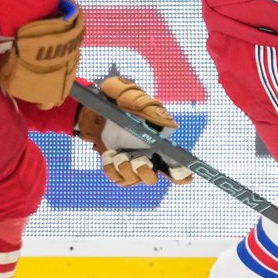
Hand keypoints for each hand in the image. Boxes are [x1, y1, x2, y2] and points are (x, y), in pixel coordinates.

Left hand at [75, 75, 191, 185]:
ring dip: (124, 169)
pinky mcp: (115, 167)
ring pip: (132, 180)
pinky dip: (111, 169)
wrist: (97, 107)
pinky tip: (109, 154)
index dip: (181, 174)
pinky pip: (116, 178)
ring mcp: (131, 164)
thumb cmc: (122, 101)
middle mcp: (148, 157)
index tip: (177, 173)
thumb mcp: (134, 98)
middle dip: (145, 172)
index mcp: (161, 144)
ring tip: (118, 155)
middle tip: (138, 160)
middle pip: (152, 178)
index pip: (177, 165)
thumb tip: (172, 125)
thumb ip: (151, 109)